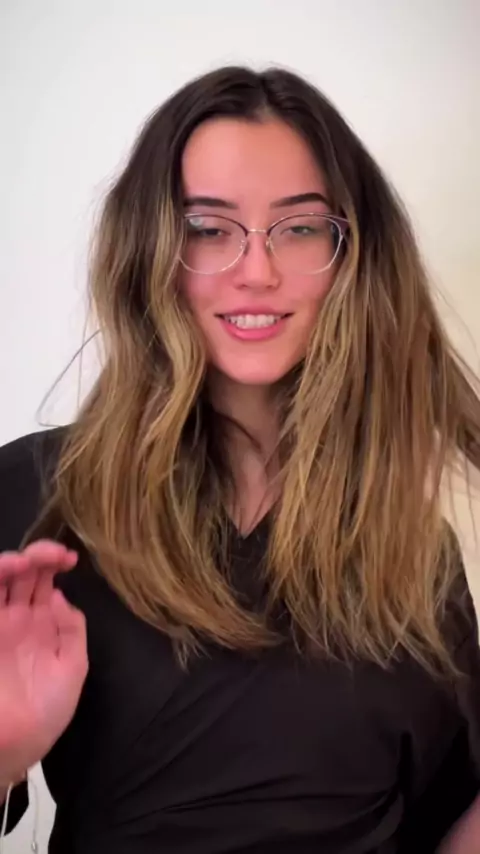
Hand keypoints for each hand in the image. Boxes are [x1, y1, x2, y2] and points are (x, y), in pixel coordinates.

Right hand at [0, 540, 87, 782]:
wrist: (12, 749)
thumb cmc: (43, 714)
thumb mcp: (72, 668)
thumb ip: (71, 629)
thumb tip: (60, 595)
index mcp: (37, 623)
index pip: (43, 580)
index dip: (55, 563)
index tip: (70, 559)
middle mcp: (12, 618)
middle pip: (20, 573)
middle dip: (36, 556)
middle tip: (52, 555)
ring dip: (8, 564)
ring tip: (24, 563)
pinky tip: (5, 574)